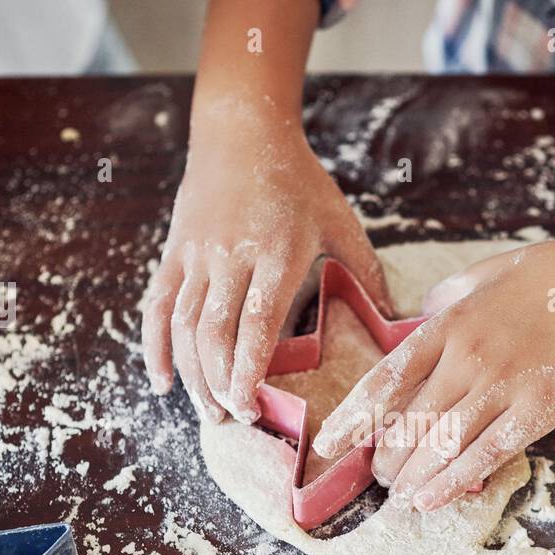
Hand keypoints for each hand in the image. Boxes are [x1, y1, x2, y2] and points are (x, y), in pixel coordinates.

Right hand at [141, 110, 390, 422]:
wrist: (242, 133)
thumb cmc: (299, 181)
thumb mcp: (340, 222)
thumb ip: (366, 273)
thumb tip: (398, 322)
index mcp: (277, 252)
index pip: (256, 322)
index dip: (247, 369)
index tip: (250, 407)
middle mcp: (231, 257)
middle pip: (214, 333)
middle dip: (220, 384)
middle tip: (233, 421)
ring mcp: (197, 256)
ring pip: (183, 326)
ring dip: (192, 375)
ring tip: (208, 412)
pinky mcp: (174, 254)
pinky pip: (157, 307)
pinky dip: (155, 348)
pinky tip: (164, 382)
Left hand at [311, 229, 554, 511]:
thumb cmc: (542, 277)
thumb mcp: (477, 279)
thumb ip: (441, 304)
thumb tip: (414, 323)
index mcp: (445, 327)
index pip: (384, 382)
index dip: (352, 418)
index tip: (328, 445)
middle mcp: (465, 359)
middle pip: (408, 423)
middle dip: (385, 459)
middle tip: (379, 476)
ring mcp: (501, 386)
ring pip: (440, 446)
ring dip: (412, 480)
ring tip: (399, 497)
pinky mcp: (535, 411)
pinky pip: (484, 455)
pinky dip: (451, 483)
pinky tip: (429, 501)